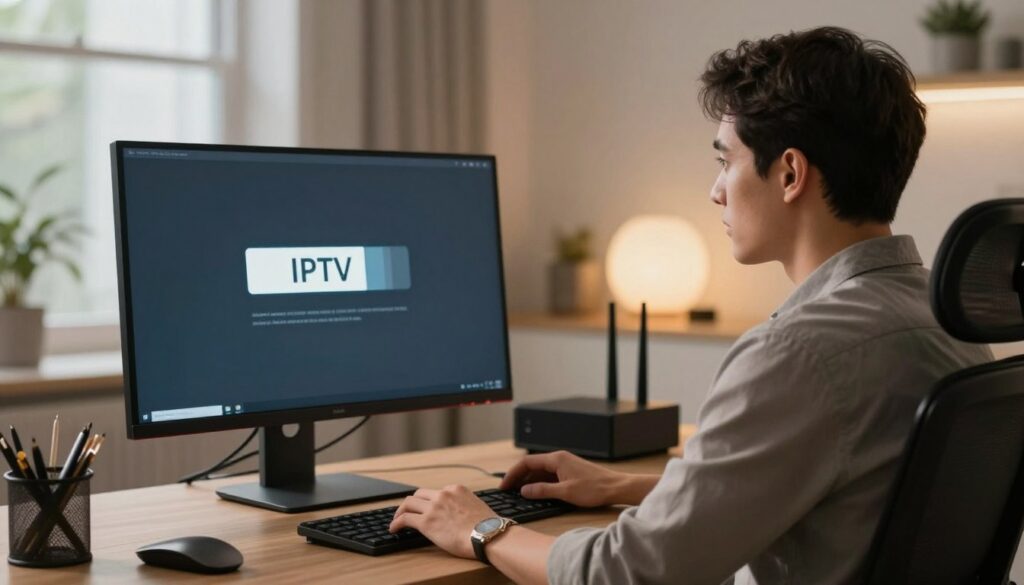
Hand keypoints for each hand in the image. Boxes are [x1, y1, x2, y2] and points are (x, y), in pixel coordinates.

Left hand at [389, 485, 492, 558]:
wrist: (487, 535)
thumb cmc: (487, 526)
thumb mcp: (476, 506)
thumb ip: (464, 505)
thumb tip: (460, 514)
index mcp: (456, 489)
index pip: (436, 492)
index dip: (429, 501)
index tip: (427, 509)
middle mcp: (443, 494)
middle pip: (420, 494)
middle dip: (412, 503)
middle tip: (408, 511)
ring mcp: (433, 507)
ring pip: (409, 503)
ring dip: (401, 511)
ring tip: (397, 520)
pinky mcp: (426, 522)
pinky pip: (405, 519)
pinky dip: (396, 523)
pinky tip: (394, 529)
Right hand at [500, 450, 643, 506]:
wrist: (616, 488)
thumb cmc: (595, 488)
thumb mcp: (565, 492)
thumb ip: (542, 490)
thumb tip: (524, 490)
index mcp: (556, 459)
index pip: (527, 462)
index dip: (513, 474)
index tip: (504, 485)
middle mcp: (559, 459)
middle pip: (532, 466)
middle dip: (518, 478)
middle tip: (507, 491)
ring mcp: (565, 465)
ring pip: (540, 471)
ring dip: (528, 481)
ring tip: (518, 494)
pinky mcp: (570, 472)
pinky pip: (549, 475)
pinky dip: (539, 483)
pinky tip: (536, 493)